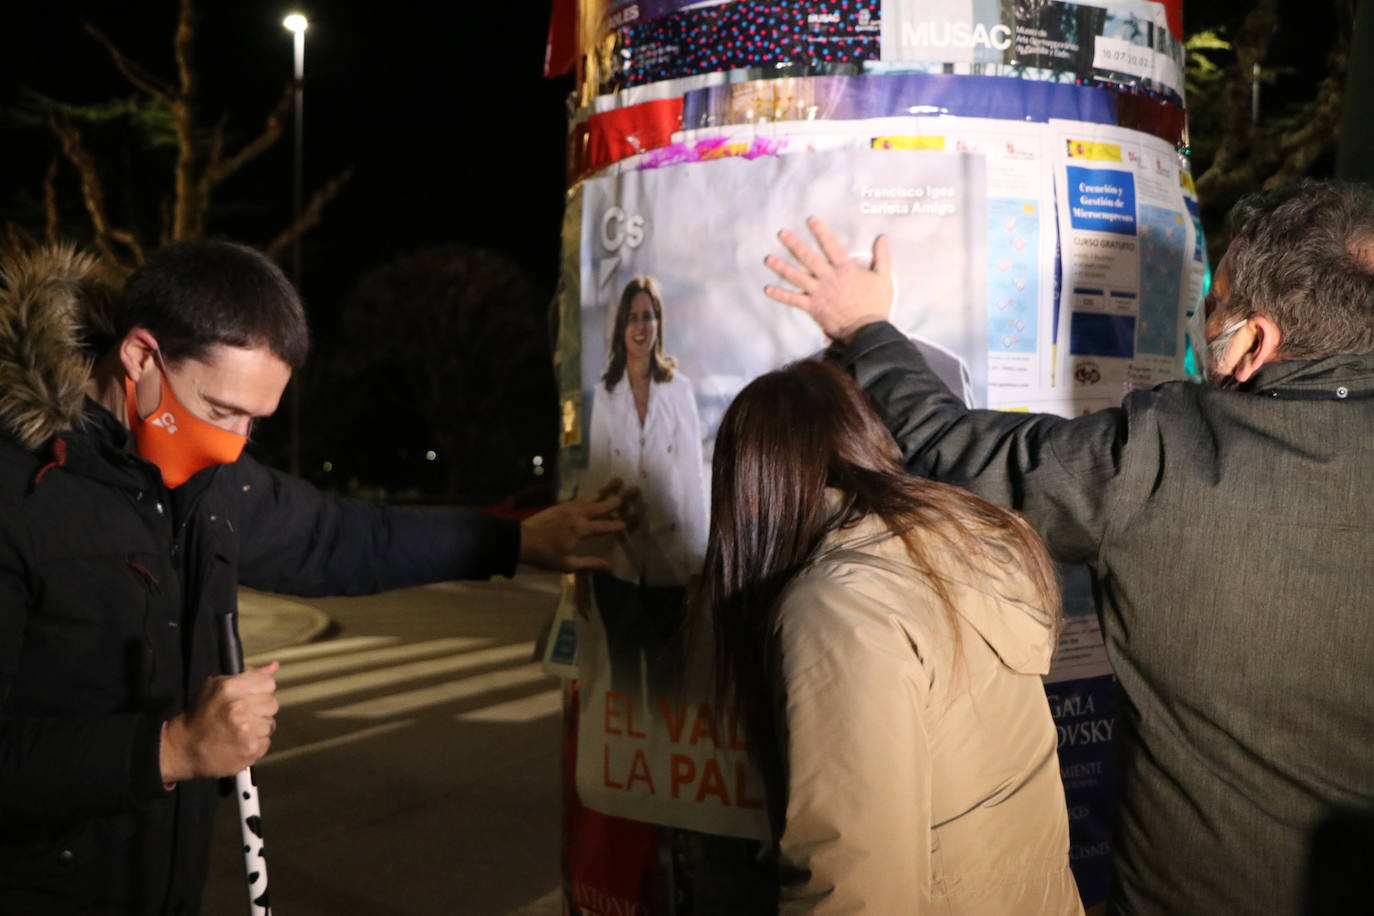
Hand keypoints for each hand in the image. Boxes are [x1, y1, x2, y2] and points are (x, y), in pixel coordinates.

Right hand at [161, 662, 279, 782]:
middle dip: (260, 710)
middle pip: (272, 704)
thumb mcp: (216, 686)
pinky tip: (239, 742)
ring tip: (238, 730)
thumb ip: (249, 675)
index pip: (268, 683)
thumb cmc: (200, 716)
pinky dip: (255, 744)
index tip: (250, 697)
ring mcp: (246, 730)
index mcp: (231, 687)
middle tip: (242, 715)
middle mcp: (240, 707)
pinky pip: (266, 742)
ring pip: (270, 724)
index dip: (260, 690)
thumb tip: (273, 666)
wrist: (184, 748)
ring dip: (258, 728)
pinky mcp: (250, 749)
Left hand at [520, 478, 633, 571]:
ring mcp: (570, 508)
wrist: (521, 540)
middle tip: (635, 489)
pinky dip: (592, 494)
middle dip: (620, 498)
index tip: (637, 518)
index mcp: (581, 530)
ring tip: (618, 479)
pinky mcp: (562, 506)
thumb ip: (590, 564)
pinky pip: (581, 498)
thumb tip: (611, 567)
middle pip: (603, 505)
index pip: (607, 526)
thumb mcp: (567, 565)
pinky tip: (597, 492)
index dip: (623, 523)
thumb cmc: (544, 556)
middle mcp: (578, 515)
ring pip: (593, 497)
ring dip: (607, 489)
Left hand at [764, 216, 892, 341]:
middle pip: (808, 258)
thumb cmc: (876, 305)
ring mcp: (819, 293)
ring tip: (768, 259)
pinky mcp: (813, 307)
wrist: (867, 330)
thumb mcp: (883, 278)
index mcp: (845, 269)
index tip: (810, 220)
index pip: (831, 245)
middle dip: (794, 244)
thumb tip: (883, 237)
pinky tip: (768, 289)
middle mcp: (829, 278)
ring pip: (796, 277)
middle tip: (781, 234)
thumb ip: (882, 256)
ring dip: (781, 267)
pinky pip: (793, 300)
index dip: (820, 232)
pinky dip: (780, 295)